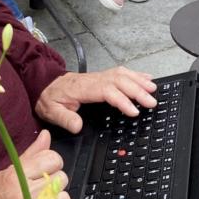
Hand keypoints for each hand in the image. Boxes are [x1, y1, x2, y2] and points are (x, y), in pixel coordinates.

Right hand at [0, 131, 69, 198]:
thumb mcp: (6, 174)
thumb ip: (30, 156)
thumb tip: (46, 135)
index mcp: (15, 176)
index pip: (53, 159)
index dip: (53, 165)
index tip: (46, 172)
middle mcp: (22, 195)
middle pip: (61, 179)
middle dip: (54, 185)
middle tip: (40, 193)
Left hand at [35, 69, 157, 132]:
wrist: (44, 83)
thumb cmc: (50, 97)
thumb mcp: (50, 111)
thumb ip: (64, 118)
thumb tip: (78, 126)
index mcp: (84, 88)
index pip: (107, 91)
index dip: (122, 100)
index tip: (134, 111)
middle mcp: (94, 79)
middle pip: (120, 81)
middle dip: (138, 91)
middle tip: (151, 102)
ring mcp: (99, 76)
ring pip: (123, 75)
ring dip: (139, 81)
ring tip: (153, 89)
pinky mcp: (102, 77)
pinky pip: (122, 72)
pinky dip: (136, 75)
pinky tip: (146, 79)